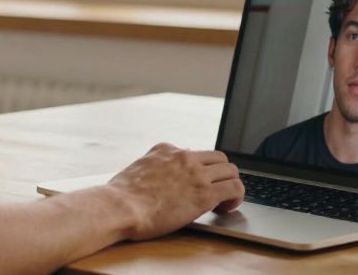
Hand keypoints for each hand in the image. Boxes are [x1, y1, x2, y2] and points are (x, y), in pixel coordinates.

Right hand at [106, 143, 243, 240]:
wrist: (120, 207)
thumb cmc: (121, 197)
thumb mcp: (137, 170)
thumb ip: (153, 168)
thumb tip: (160, 176)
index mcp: (166, 149)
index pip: (194, 153)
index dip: (200, 170)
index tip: (198, 183)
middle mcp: (184, 157)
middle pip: (219, 158)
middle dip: (220, 175)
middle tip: (215, 192)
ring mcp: (196, 174)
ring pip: (231, 171)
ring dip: (230, 185)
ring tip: (223, 202)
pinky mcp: (205, 194)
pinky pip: (235, 188)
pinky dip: (236, 197)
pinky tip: (226, 208)